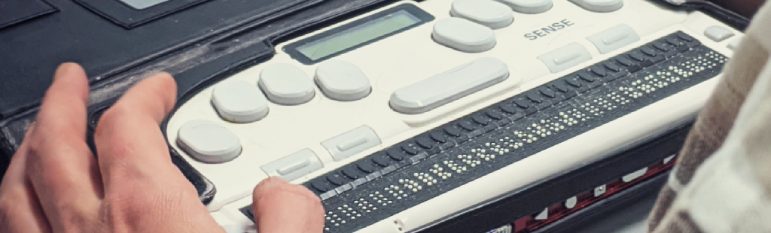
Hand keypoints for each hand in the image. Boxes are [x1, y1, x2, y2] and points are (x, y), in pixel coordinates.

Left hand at [0, 63, 324, 231]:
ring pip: (18, 192)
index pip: (128, 128)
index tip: (157, 89)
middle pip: (54, 147)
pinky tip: (31, 208)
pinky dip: (17, 208)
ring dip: (27, 151)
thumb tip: (282, 194)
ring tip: (37, 134)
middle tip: (70, 81)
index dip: (143, 96)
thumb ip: (290, 215)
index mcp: (147, 213)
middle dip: (61, 104)